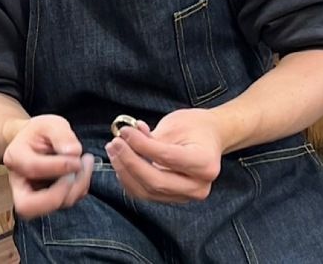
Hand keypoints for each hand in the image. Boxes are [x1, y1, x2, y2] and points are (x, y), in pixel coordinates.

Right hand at [3, 115, 94, 218]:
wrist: (35, 141)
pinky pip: (64, 203)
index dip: (58, 167)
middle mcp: (19, 181)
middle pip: (28, 205)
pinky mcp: (46, 201)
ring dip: (76, 189)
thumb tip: (73, 152)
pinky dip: (79, 189)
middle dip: (58, 195)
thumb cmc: (41, 132)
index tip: (77, 158)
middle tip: (77, 173)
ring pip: (51, 207)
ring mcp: (31, 194)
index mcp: (15, 157)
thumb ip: (61, 134)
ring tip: (85, 164)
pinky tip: (82, 171)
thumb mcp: (50, 123)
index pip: (32, 168)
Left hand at [105, 109, 222, 202]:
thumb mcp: (175, 124)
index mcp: (205, 164)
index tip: (125, 132)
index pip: (167, 157)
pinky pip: (145, 194)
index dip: (141, 145)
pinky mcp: (172, 198)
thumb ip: (150, 137)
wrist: (208, 138)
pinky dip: (128, 179)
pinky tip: (121, 161)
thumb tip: (125, 139)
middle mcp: (198, 186)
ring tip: (114, 150)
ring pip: (147, 191)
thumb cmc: (194, 128)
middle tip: (115, 143)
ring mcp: (186, 196)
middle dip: (130, 162)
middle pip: (156, 182)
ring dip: (125, 171)